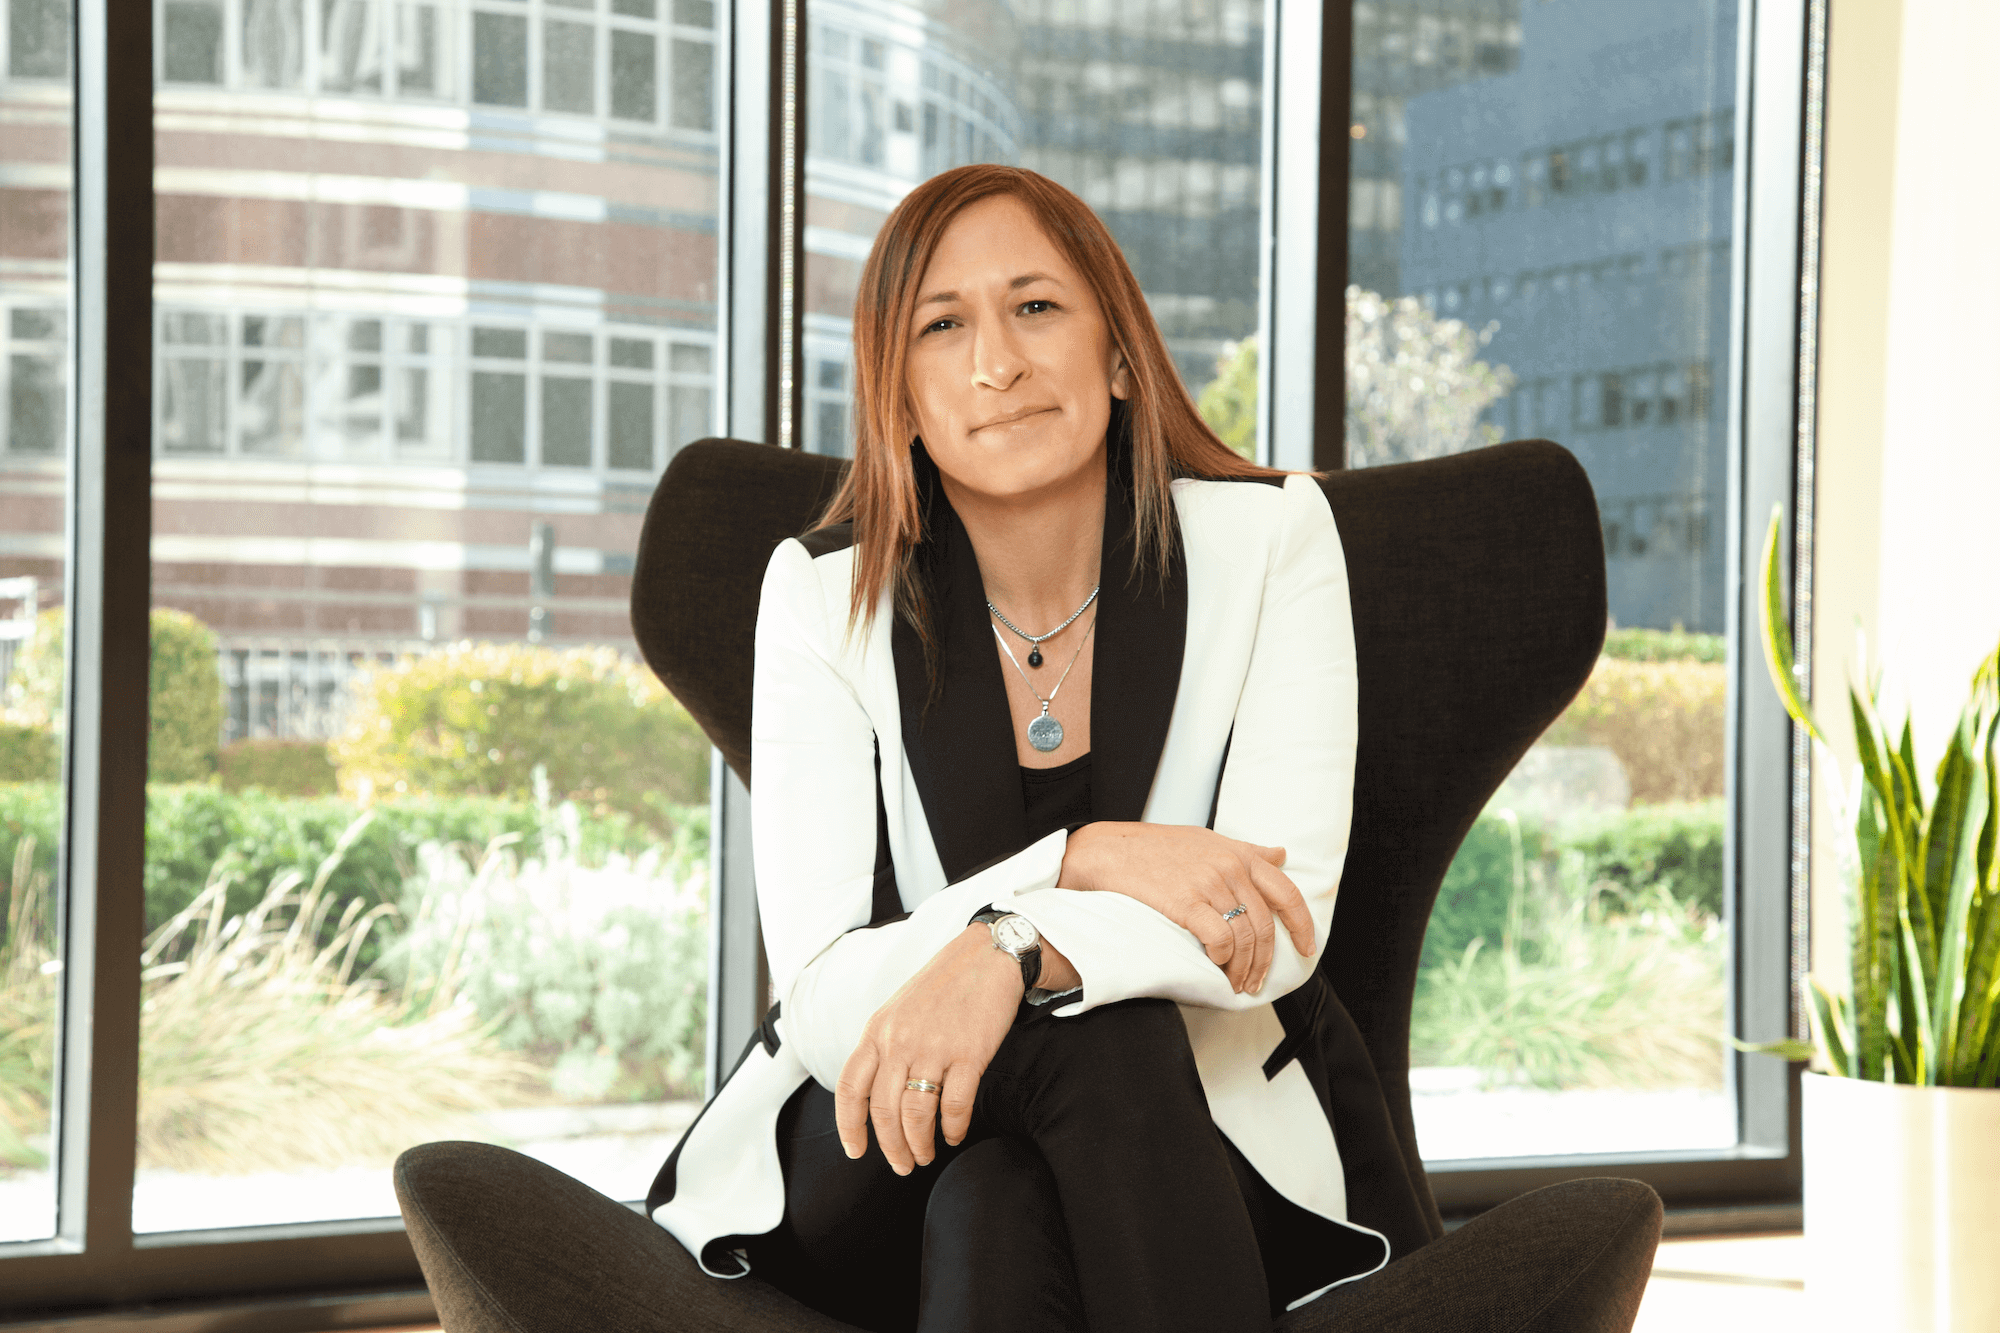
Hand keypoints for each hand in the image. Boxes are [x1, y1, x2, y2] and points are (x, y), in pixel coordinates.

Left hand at [834, 925, 1022, 1173]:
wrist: (987, 957)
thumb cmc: (944, 985)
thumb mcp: (898, 1009)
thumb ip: (884, 1045)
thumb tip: (875, 1093)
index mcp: (877, 1030)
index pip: (851, 1087)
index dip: (849, 1126)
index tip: (856, 1151)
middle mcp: (900, 1041)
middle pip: (884, 1111)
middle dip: (891, 1147)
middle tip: (902, 1165)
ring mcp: (934, 1048)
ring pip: (916, 1114)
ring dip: (919, 1144)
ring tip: (925, 1155)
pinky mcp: (969, 1054)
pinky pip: (955, 1105)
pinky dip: (952, 1128)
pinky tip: (953, 1135)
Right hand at [1058, 823, 1312, 993]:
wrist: (1111, 850)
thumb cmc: (1155, 847)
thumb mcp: (1207, 839)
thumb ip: (1246, 849)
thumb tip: (1280, 853)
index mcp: (1240, 854)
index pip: (1286, 892)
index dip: (1301, 925)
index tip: (1307, 948)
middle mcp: (1230, 868)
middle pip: (1264, 926)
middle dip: (1264, 961)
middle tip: (1256, 982)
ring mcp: (1208, 885)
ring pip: (1244, 938)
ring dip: (1243, 968)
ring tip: (1236, 983)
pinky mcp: (1186, 903)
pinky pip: (1219, 940)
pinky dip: (1222, 959)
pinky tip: (1215, 965)